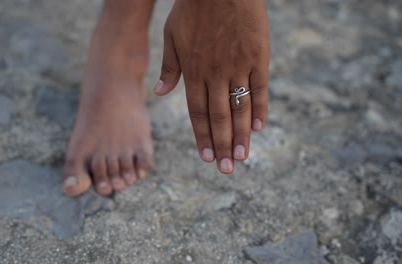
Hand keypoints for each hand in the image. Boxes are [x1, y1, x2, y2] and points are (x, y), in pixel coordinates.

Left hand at [154, 0, 269, 173]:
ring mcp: (239, 66)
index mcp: (193, 71)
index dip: (201, 137)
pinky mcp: (259, 57)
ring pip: (239, 108)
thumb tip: (159, 93)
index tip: (205, 157)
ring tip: (241, 157)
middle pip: (219, 117)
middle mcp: (215, 74)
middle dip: (221, 146)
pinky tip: (258, 127)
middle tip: (226, 169)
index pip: (197, 113)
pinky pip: (260, 88)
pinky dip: (260, 109)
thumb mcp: (172, 36)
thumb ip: (169, 68)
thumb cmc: (192, 10)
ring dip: (240, 135)